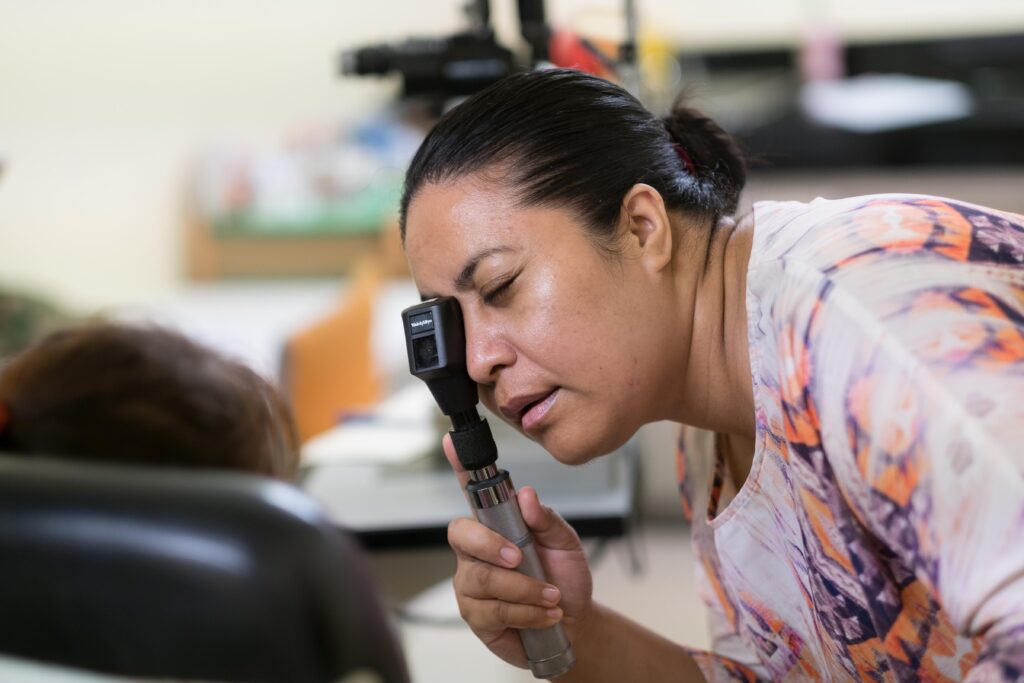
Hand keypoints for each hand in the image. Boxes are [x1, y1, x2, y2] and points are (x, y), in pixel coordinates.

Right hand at [442, 434, 594, 668]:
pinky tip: (544, 615)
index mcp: (495, 525)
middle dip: (490, 545)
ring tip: (552, 597)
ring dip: (524, 589)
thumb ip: (546, 519)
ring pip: (483, 579)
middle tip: (520, 557)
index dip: (459, 467)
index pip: (472, 491)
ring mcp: (471, 584)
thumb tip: (527, 495)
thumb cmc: (564, 577)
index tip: (451, 440)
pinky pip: (493, 610)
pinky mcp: (476, 616)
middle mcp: (475, 551)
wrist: (575, 623)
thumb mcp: (566, 543)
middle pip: (461, 535)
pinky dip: (526, 612)